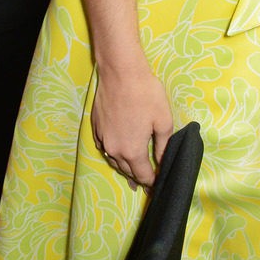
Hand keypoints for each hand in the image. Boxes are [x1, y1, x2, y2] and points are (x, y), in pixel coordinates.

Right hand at [91, 63, 172, 189]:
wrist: (120, 73)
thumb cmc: (146, 94)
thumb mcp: (163, 120)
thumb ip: (163, 145)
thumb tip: (162, 161)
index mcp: (132, 151)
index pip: (143, 174)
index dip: (151, 181)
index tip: (157, 186)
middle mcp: (114, 149)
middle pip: (126, 170)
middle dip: (137, 178)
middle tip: (145, 185)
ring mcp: (102, 139)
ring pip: (113, 160)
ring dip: (123, 168)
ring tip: (131, 175)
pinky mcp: (95, 128)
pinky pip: (104, 148)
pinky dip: (112, 154)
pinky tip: (116, 153)